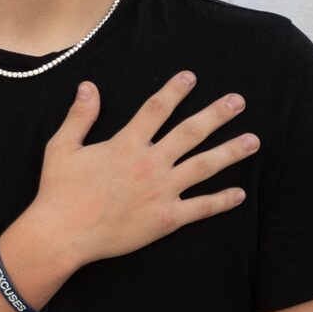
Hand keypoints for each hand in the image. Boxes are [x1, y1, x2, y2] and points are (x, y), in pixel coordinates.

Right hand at [21, 73, 258, 272]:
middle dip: (217, 115)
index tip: (191, 77)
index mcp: (125, 144)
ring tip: (253, 141)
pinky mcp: (165, 219)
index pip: (156, 110)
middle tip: (239, 101)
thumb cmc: (59, 191)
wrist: (62, 234)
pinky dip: (221, 202)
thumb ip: (80, 116)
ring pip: (204, 167)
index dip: (174, 91)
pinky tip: (239, 194)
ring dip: (230, 152)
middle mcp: (149, 163)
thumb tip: (89, 86)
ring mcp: (161, 192)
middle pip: (190, 133)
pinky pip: (200, 208)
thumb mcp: (62, 147)